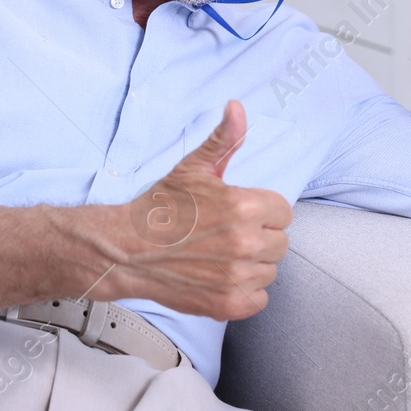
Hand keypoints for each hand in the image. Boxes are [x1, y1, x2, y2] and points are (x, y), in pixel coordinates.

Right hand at [109, 100, 292, 320]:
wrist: (127, 249)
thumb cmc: (160, 207)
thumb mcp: (193, 169)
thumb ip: (224, 140)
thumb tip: (237, 107)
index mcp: (244, 207)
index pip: (283, 212)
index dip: (262, 212)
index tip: (237, 214)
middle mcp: (245, 243)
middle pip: (280, 243)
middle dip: (258, 238)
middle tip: (225, 236)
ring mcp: (237, 276)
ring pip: (269, 271)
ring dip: (251, 266)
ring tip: (219, 256)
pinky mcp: (229, 303)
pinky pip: (260, 299)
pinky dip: (244, 292)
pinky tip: (221, 277)